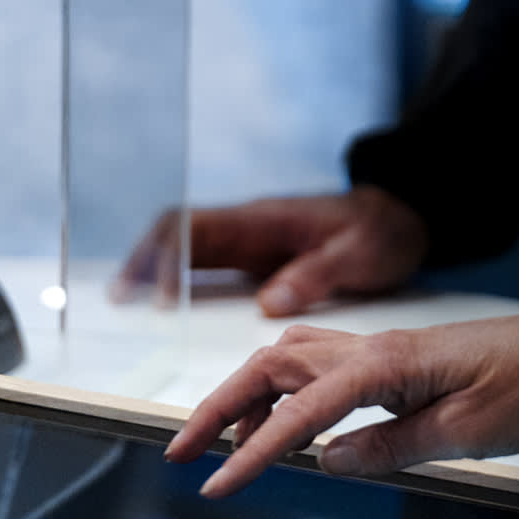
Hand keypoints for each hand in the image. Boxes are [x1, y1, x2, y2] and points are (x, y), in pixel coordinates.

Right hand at [109, 187, 429, 315]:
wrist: (398, 215)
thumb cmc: (381, 233)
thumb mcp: (360, 255)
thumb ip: (316, 276)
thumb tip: (268, 302)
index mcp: (265, 220)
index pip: (199, 230)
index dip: (172, 263)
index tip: (164, 303)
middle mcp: (246, 225)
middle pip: (176, 231)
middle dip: (144, 260)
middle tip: (120, 298)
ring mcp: (245, 238)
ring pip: (181, 243)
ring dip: (150, 267)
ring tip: (123, 298)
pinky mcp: (249, 254)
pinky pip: (200, 258)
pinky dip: (172, 275)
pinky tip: (158, 299)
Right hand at [167, 312, 518, 497]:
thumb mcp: (471, 431)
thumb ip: (394, 446)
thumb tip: (326, 462)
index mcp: (386, 365)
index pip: (300, 410)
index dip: (253, 452)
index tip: (217, 488)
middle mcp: (369, 349)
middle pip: (267, 367)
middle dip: (216, 409)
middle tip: (180, 454)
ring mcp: (374, 350)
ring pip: (283, 361)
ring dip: (242, 400)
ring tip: (225, 451)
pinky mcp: (385, 362)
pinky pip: (313, 368)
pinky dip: (280, 395)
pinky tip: (283, 431)